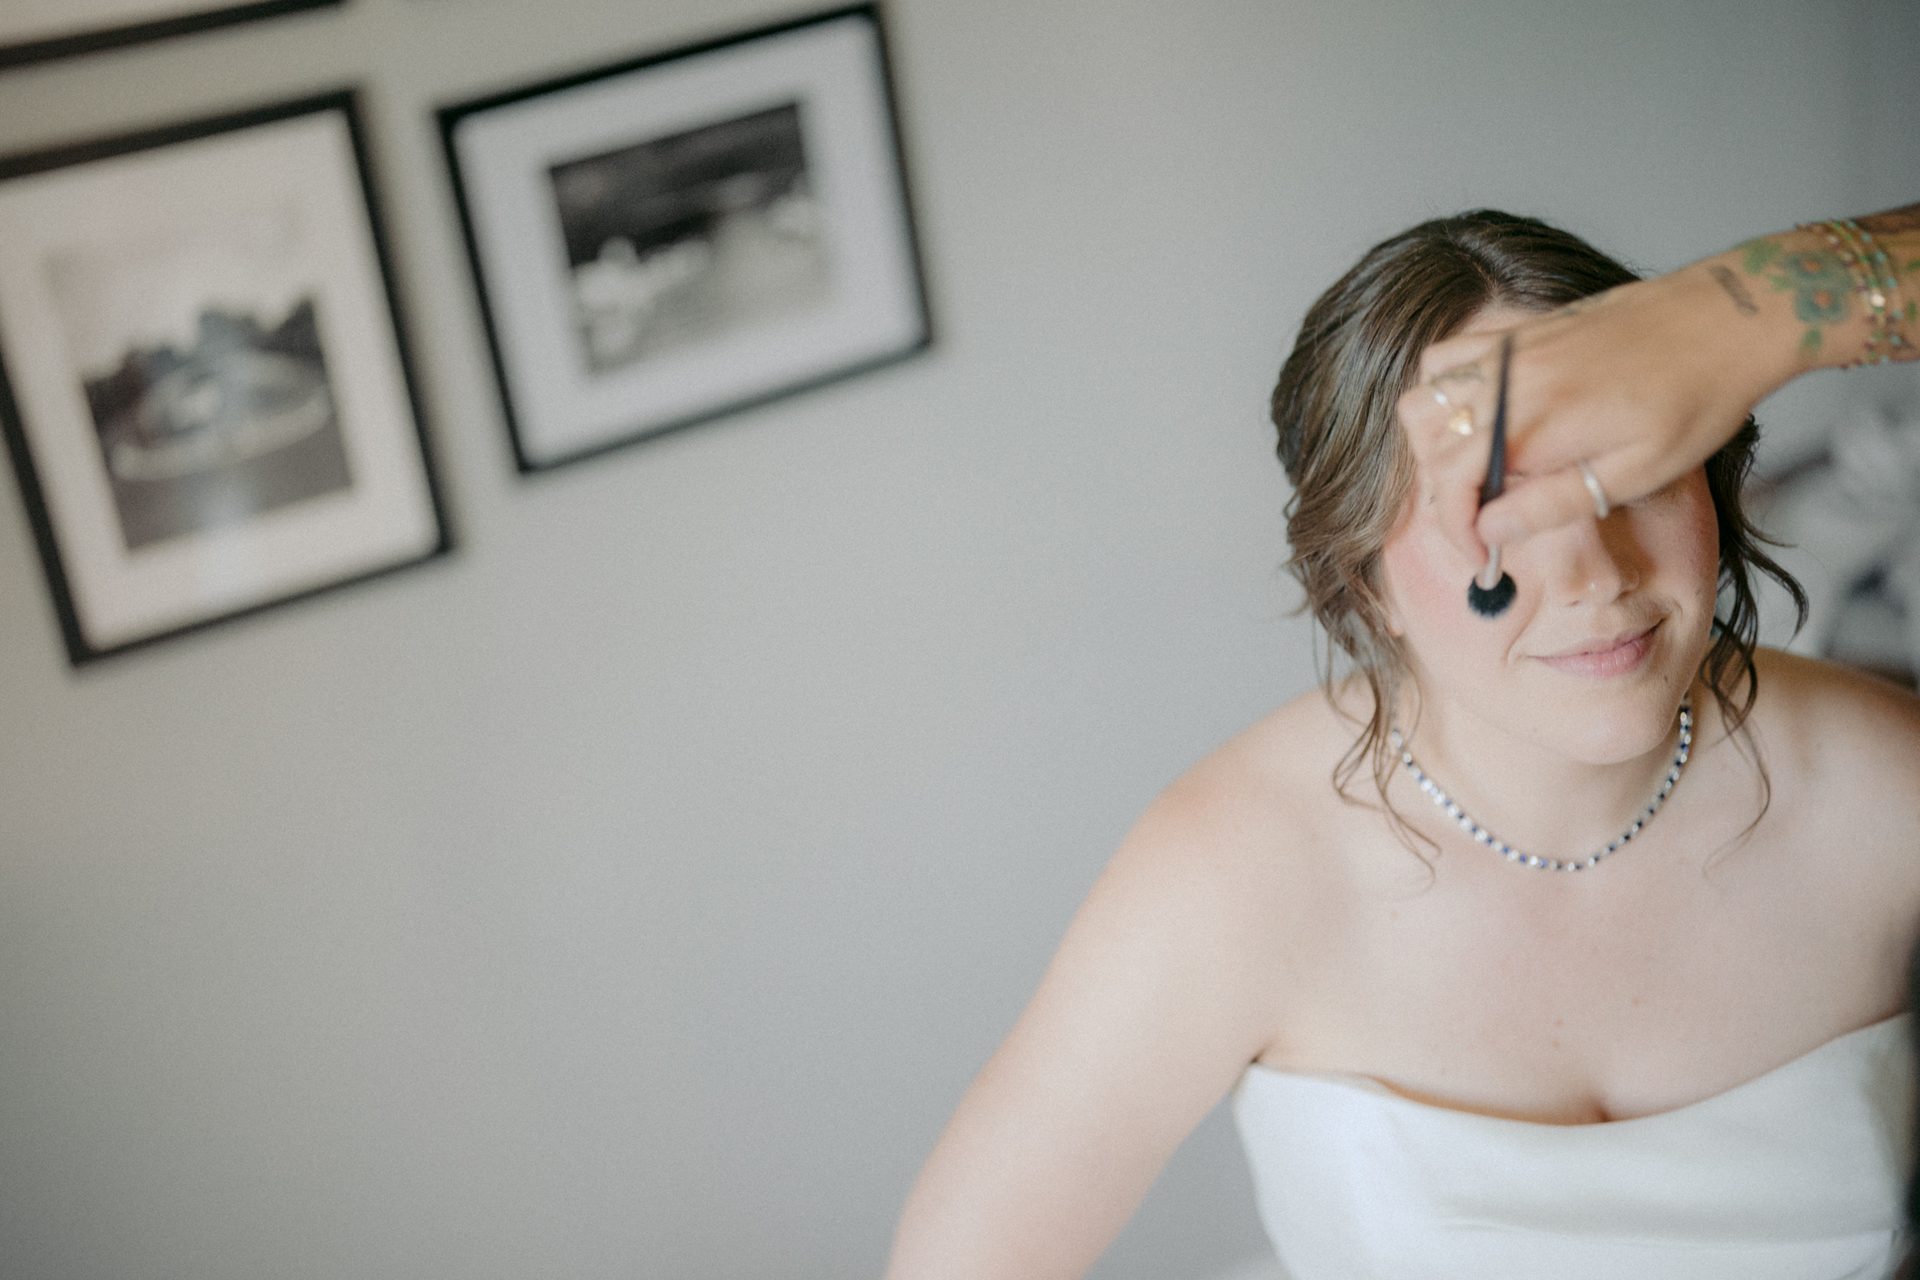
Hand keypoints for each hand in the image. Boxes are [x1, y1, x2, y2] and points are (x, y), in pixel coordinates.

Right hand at [1396, 258, 1787, 565]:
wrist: (1727, 319)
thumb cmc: (1695, 399)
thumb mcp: (1635, 474)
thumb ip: (1552, 504)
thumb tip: (1490, 531)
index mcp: (1536, 423)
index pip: (1453, 481)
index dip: (1456, 528)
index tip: (1481, 556)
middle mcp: (1511, 381)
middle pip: (1431, 443)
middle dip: (1445, 494)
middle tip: (1482, 523)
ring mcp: (1511, 349)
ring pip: (1426, 396)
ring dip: (1435, 441)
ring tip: (1474, 471)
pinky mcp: (1521, 329)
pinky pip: (1449, 356)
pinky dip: (1442, 390)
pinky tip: (1478, 416)